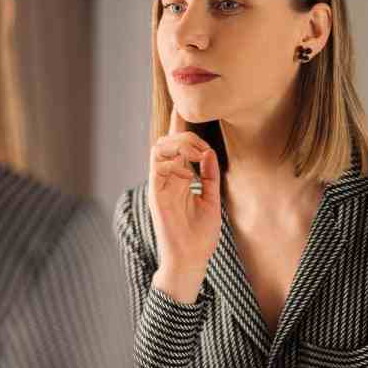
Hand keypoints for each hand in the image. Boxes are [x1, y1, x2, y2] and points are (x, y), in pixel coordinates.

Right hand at [148, 109, 221, 302]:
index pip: (177, 145)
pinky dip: (174, 159)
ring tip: (198, 151)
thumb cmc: (200, 236)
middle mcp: (166, 179)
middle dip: (184, 130)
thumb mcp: (211, 201)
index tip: (187, 105)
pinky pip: (157, 166)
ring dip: (180, 142)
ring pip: (159, 148)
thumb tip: (208, 153)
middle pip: (166, 140)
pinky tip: (191, 166)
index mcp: (178, 178)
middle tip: (202, 139)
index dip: (180, 123)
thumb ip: (209, 177)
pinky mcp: (155, 194)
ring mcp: (159, 185)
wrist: (190, 262)